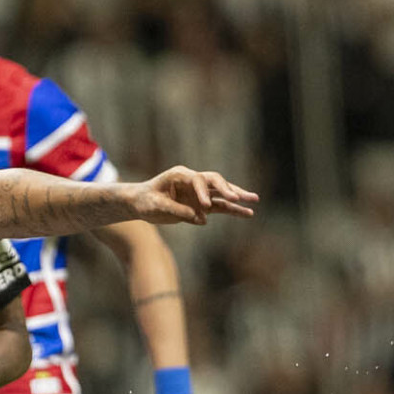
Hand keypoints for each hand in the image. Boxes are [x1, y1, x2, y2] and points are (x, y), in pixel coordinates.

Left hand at [130, 168, 259, 225]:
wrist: (139, 203)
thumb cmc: (144, 201)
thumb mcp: (155, 206)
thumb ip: (176, 210)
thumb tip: (200, 218)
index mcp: (180, 175)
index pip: (198, 180)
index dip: (203, 192)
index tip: (205, 206)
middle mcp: (193, 181)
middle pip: (216, 182)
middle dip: (228, 189)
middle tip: (239, 197)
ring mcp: (198, 193)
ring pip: (222, 193)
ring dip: (237, 197)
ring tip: (254, 201)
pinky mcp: (201, 204)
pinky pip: (220, 206)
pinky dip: (233, 210)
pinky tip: (247, 213)